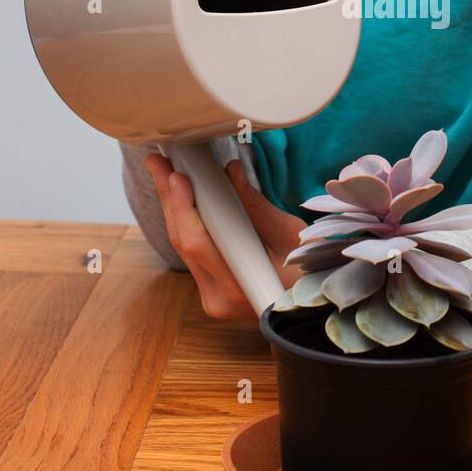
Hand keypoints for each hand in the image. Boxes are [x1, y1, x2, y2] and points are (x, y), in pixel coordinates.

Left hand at [144, 153, 307, 319]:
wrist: (313, 306)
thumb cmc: (310, 274)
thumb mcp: (289, 236)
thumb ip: (256, 206)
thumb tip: (231, 172)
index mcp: (238, 287)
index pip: (197, 243)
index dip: (182, 206)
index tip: (177, 175)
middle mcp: (216, 298)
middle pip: (182, 242)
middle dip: (170, 198)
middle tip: (158, 164)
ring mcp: (211, 298)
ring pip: (182, 247)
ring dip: (174, 208)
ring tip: (164, 174)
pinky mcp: (210, 291)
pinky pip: (191, 252)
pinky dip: (185, 223)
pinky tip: (179, 199)